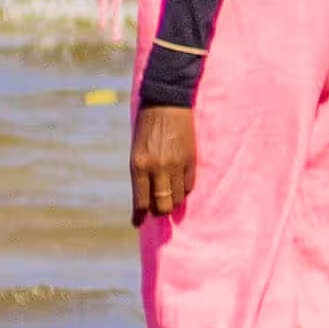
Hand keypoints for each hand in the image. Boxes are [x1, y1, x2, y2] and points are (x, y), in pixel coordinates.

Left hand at [129, 105, 200, 222]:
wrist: (166, 104)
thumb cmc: (147, 129)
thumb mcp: (137, 152)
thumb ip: (141, 175)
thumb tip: (146, 198)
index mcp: (139, 166)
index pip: (141, 201)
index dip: (140, 215)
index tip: (138, 223)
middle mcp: (158, 168)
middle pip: (162, 205)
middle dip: (159, 211)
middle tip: (157, 210)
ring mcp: (177, 165)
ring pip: (177, 198)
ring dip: (172, 201)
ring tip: (169, 197)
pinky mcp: (191, 160)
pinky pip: (189, 186)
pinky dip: (183, 190)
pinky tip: (178, 186)